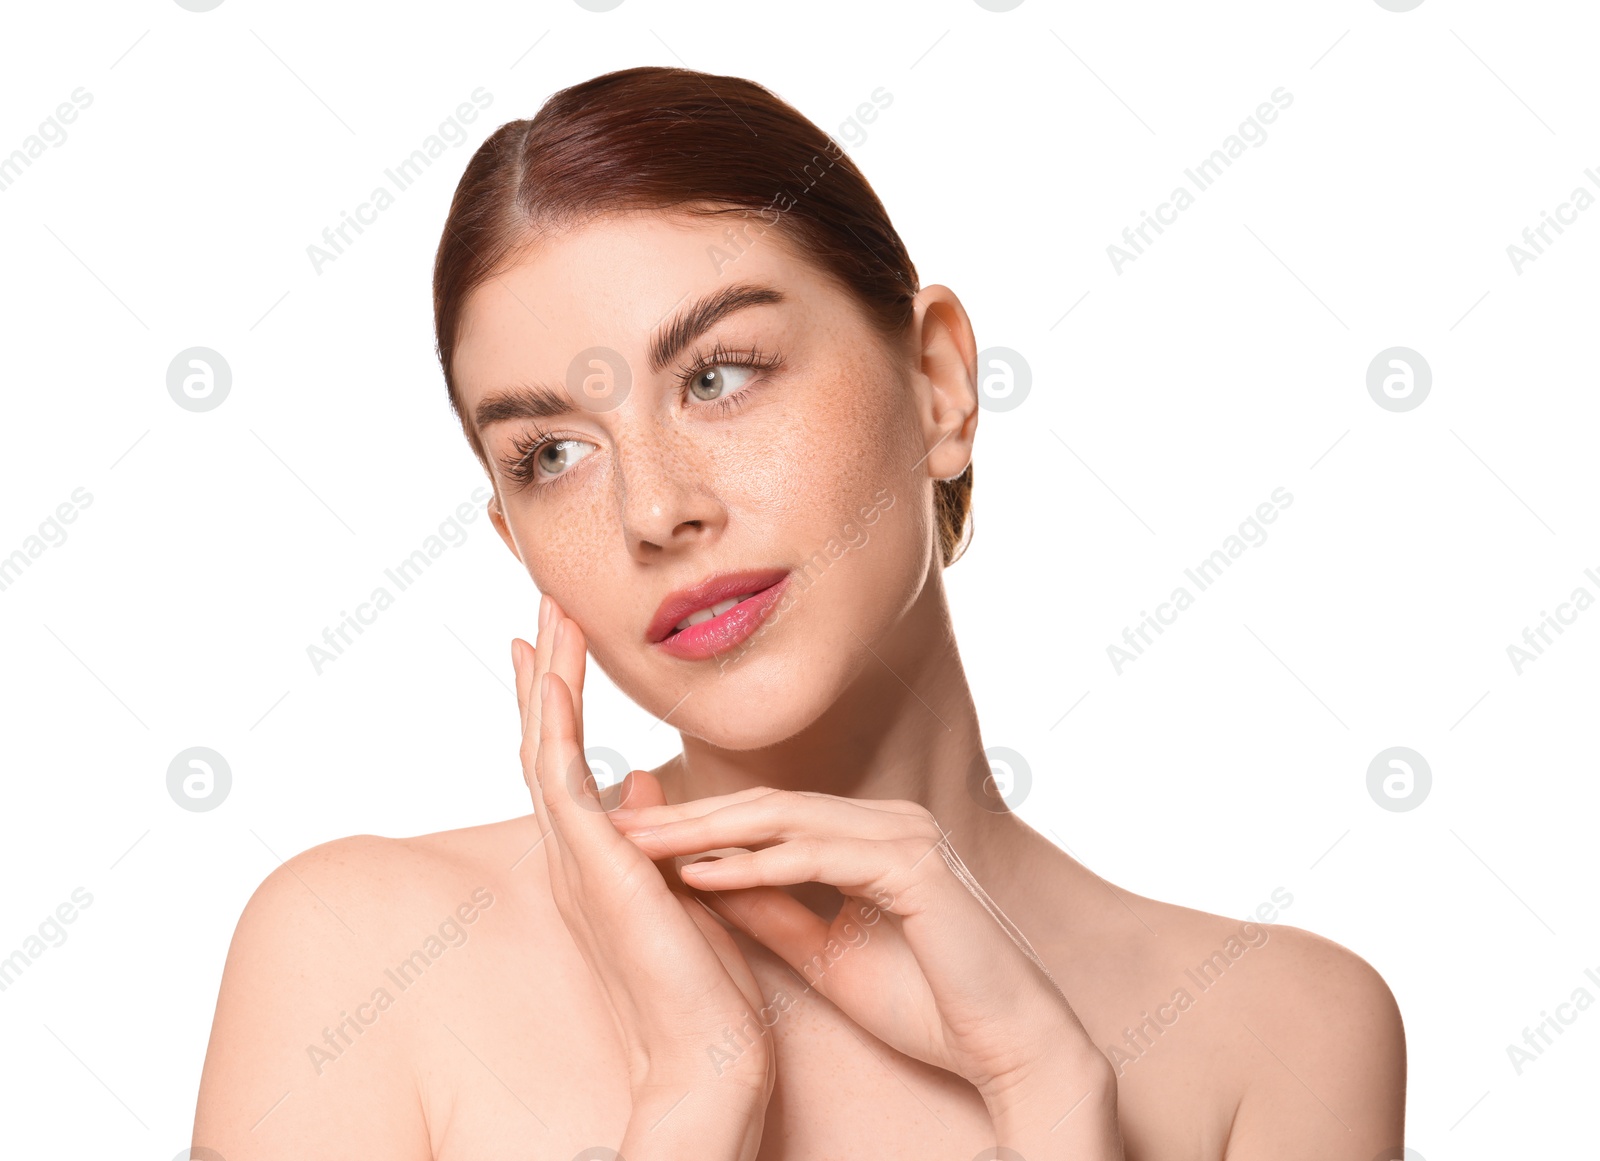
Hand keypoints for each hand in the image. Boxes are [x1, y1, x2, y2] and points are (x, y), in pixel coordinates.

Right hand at [512, 597, 775, 1157]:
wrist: (708, 1050)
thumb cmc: (699, 978)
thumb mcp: (677, 881)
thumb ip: (653, 827)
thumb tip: (644, 777)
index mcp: (595, 853)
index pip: (567, 756)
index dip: (555, 696)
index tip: (552, 640)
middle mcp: (573, 850)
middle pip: (545, 739)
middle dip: (545, 668)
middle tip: (542, 600)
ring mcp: (577, 857)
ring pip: (544, 745)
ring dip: (545, 677)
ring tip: (544, 614)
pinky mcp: (594, 864)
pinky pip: (560, 777)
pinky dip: (551, 722)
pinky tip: (548, 674)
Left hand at [605, 787, 1123, 1155]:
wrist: (1008, 1045)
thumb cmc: (928, 1003)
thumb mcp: (824, 954)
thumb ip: (772, 911)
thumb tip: (705, 882)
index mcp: (869, 834)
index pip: (766, 816)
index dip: (694, 824)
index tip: (626, 836)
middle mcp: (887, 821)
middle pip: (767, 805)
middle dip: (686, 816)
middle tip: (612, 822)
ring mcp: (906, 835)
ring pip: (787, 818)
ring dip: (708, 831)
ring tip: (639, 842)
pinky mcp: (917, 866)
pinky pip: (822, 856)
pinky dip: (759, 864)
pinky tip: (703, 874)